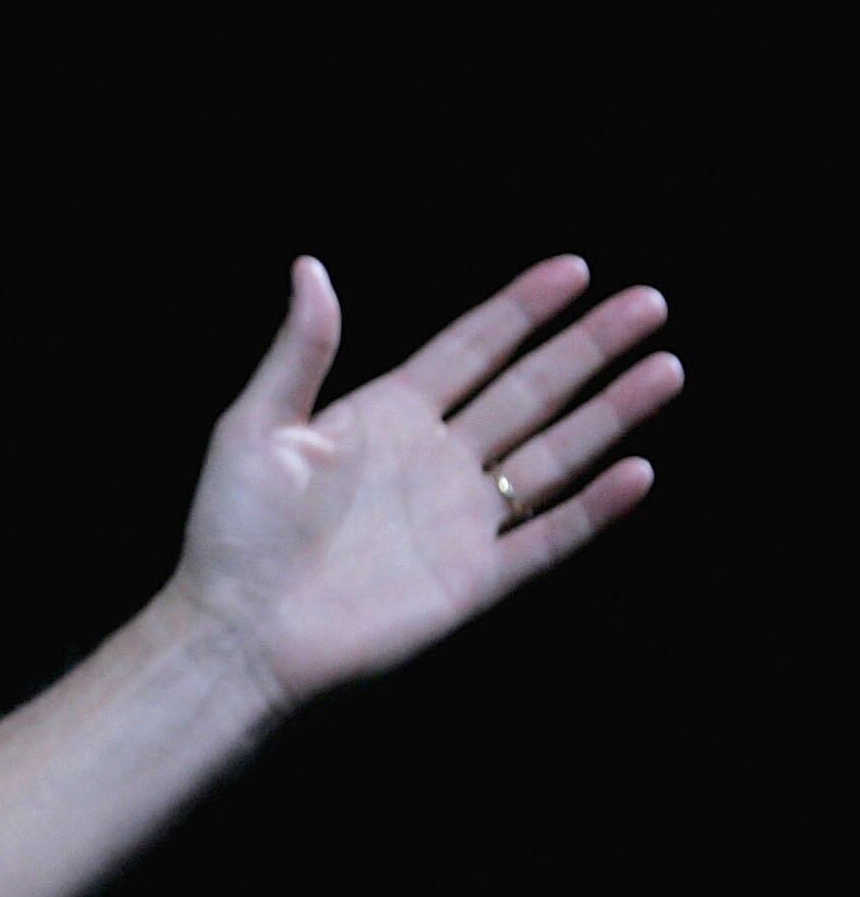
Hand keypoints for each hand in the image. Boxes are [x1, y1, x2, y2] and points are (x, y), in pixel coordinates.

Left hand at [171, 255, 682, 716]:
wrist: (237, 629)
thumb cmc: (232, 528)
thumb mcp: (256, 425)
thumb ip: (299, 350)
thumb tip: (310, 266)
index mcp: (384, 412)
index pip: (470, 347)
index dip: (521, 308)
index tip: (576, 268)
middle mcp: (434, 456)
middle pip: (528, 388)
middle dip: (588, 345)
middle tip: (649, 302)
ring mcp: (460, 516)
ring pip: (553, 452)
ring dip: (611, 413)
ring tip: (665, 368)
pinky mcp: (475, 577)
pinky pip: (548, 537)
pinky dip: (595, 508)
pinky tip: (637, 472)